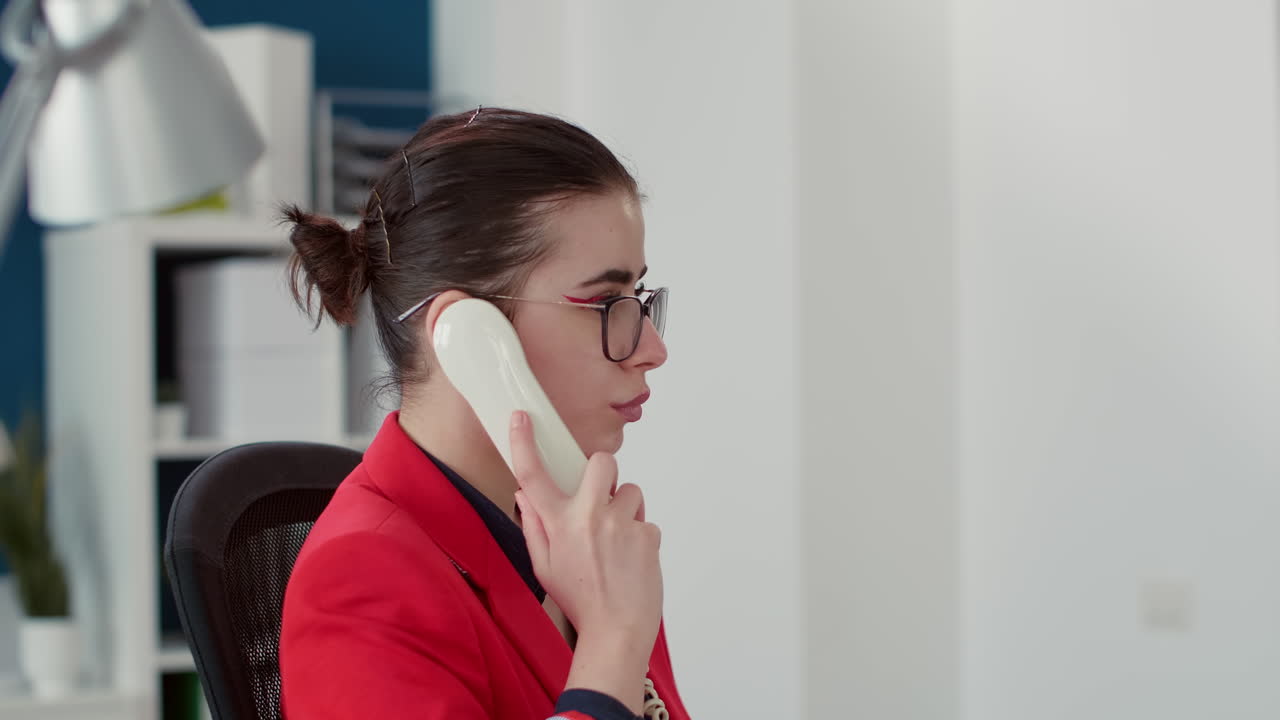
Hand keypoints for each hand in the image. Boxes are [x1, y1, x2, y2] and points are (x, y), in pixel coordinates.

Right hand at [509, 410, 661, 710]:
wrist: (617, 630)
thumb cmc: (580, 601)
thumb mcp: (543, 567)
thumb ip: (534, 526)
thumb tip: (524, 495)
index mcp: (558, 524)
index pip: (533, 476)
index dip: (523, 443)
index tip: (521, 419)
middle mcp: (590, 517)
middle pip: (602, 462)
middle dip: (603, 475)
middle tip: (600, 501)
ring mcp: (621, 524)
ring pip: (630, 492)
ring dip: (625, 509)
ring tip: (617, 541)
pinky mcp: (648, 534)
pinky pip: (645, 521)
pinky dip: (640, 536)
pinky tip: (631, 559)